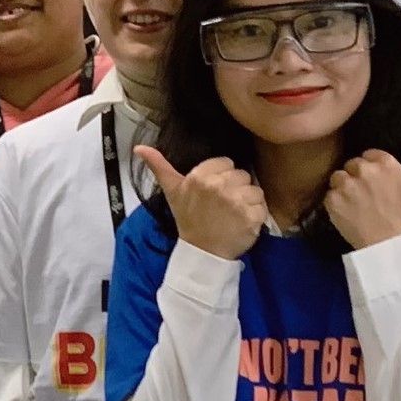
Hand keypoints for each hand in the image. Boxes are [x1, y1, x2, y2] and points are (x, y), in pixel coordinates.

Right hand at [134, 146, 268, 260]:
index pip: (226, 163)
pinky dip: (256, 216)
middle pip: (242, 175)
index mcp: (199, 176)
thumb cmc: (188, 220)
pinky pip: (262, 206)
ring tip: (233, 215)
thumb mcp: (172, 191)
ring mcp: (236, 201)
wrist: (202, 253)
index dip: (222, 178)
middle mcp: (218, 186)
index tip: (213, 194)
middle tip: (222, 207)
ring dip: (248, 202)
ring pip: (254, 189)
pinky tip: (242, 224)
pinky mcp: (252, 216)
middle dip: (235, 189)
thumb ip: (158, 166)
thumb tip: (138, 147)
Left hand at [324, 142, 400, 249]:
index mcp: (386, 163)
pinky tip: (349, 213)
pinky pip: (328, 193)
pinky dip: (335, 203)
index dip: (374, 169)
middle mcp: (365, 169)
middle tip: (369, 196)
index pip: (371, 155)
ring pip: (338, 176)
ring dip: (344, 188)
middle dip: (359, 177)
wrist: (388, 245)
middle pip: (353, 164)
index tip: (380, 185)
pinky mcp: (332, 199)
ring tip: (358, 204)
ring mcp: (346, 184)